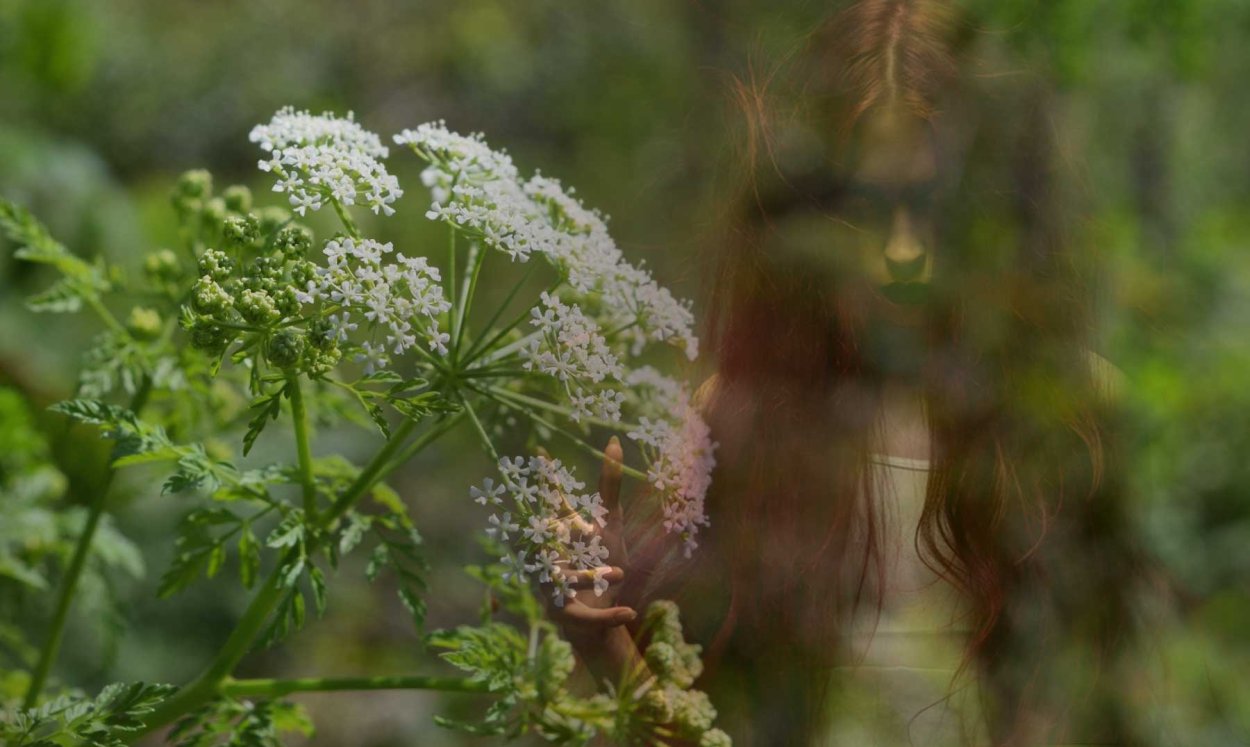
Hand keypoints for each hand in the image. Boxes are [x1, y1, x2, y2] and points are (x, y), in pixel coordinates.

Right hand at [546, 436, 642, 679]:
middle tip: (561, 524)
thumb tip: (613, 441)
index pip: (555, 504)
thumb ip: (610, 486)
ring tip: (620, 573)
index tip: (540, 452)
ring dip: (594, 578)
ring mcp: (557, 587)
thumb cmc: (602, 563)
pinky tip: (630, 611)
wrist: (605, 612)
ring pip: (569, 580)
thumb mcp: (611, 524)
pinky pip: (588, 617)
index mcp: (565, 533)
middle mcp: (553, 557)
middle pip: (549, 544)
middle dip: (557, 536)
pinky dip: (609, 616)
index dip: (548, 479)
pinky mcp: (569, 616)